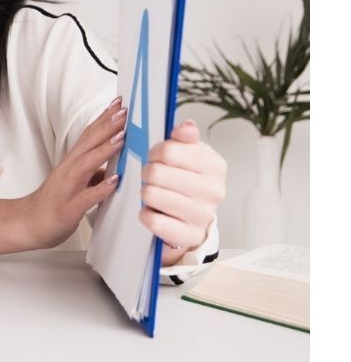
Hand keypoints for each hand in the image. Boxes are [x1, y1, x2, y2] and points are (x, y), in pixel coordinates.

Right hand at [22, 96, 125, 248]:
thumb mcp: (76, 183)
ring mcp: (69, 187)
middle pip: (89, 142)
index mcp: (72, 163)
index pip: (89, 135)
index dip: (104, 118)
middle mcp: (69, 170)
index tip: (118, 104)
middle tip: (123, 110)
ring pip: (88, 163)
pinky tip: (114, 181)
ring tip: (121, 135)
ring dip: (105, 148)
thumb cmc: (52, 203)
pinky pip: (87, 196)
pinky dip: (101, 188)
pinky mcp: (70, 207)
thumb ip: (93, 173)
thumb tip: (113, 168)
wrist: (28, 224)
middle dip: (107, 125)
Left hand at [141, 119, 226, 264]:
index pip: (168, 151)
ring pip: (150, 195)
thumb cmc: (191, 180)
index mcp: (214, 165)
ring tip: (156, 192)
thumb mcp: (192, 154)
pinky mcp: (186, 234)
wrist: (198, 217)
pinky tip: (156, 210)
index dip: (155, 152)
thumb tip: (186, 127)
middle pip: (155, 173)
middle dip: (148, 173)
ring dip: (146, 192)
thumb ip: (186, 138)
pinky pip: (151, 219)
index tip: (157, 157)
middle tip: (153, 177)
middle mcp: (212, 190)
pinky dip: (146, 213)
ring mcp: (201, 214)